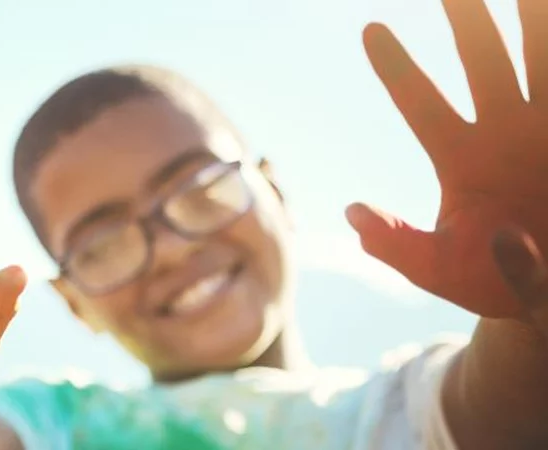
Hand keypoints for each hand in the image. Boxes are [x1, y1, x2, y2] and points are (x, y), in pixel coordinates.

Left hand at [354, 0, 547, 317]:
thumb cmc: (494, 281)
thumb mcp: (439, 269)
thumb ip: (398, 247)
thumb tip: (353, 215)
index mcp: (462, 156)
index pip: (422, 103)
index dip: (398, 68)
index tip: (370, 27)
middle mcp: (507, 130)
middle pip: (485, 64)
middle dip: (471, 23)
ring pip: (542, 62)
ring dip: (536, 23)